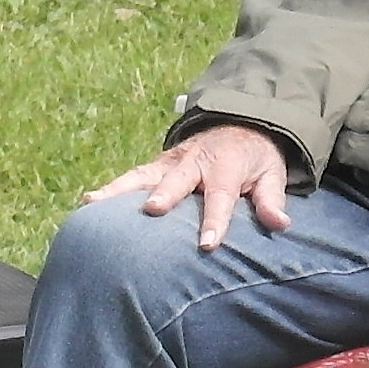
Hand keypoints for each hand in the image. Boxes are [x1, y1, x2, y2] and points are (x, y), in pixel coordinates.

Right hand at [101, 122, 293, 254]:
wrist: (240, 122)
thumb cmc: (256, 158)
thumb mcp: (272, 175)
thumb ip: (271, 200)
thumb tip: (280, 224)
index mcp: (226, 167)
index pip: (221, 198)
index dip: (214, 222)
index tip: (207, 245)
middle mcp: (194, 162)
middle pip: (177, 181)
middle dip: (164, 194)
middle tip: (152, 211)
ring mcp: (171, 162)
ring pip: (144, 175)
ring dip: (120, 189)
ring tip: (94, 203)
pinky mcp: (157, 165)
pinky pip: (133, 176)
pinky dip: (111, 189)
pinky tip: (88, 203)